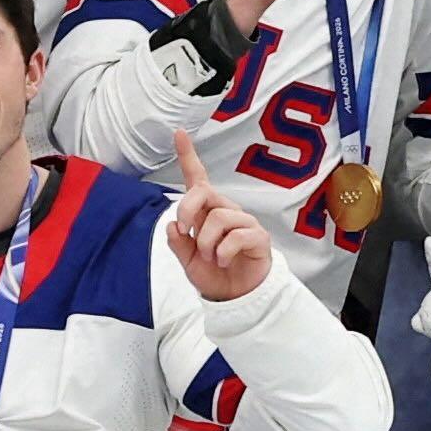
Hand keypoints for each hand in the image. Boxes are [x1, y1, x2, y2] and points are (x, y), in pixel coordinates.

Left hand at [162, 135, 275, 301]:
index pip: (198, 179)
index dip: (188, 155)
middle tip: (185, 231)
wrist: (236, 297)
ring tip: (210, 258)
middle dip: (187, 209)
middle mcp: (226, 210)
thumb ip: (178, 243)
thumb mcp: (187, 260)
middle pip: (204, 192)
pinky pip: (236, 235)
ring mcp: (243, 222)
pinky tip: (223, 261)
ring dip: (206, 242)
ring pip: (218, 217)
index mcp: (207, 211)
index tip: (178, 133)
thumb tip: (173, 226)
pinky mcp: (257, 236)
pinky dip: (222, 252)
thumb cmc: (213, 273)